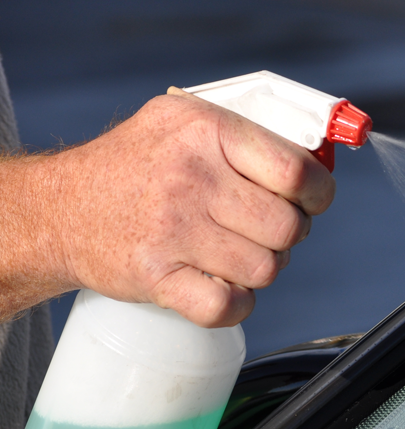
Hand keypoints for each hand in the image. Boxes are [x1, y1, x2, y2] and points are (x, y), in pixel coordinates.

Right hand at [0, 89, 334, 325]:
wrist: (61, 207)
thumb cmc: (137, 164)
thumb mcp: (186, 121)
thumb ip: (250, 134)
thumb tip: (318, 159)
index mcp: (207, 132)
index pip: (296, 171)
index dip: (319, 193)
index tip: (313, 200)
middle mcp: (190, 179)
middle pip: (287, 227)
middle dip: (289, 234)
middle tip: (267, 230)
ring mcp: (172, 229)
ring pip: (265, 269)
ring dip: (261, 268)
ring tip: (238, 253)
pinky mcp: (155, 275)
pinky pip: (227, 306)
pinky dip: (236, 305)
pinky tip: (223, 286)